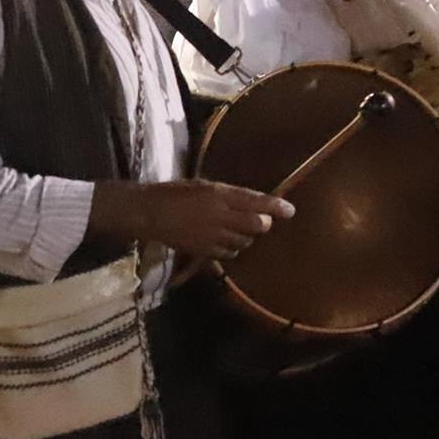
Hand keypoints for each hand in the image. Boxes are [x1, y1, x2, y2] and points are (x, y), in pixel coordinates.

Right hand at [133, 179, 294, 260]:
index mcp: (220, 194)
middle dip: (263, 223)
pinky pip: (229, 253)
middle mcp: (220, 215)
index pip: (256, 201)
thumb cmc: (175, 193)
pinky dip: (232, 248)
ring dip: (247, 236)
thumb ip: (229, 195)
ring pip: (245, 241)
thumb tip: (253, 203)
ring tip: (238, 229)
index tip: (290, 211)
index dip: (276, 207)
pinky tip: (226, 242)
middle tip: (260, 220)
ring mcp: (212, 235)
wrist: (148, 213)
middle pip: (257, 224)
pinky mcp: (203, 250)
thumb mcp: (204, 185)